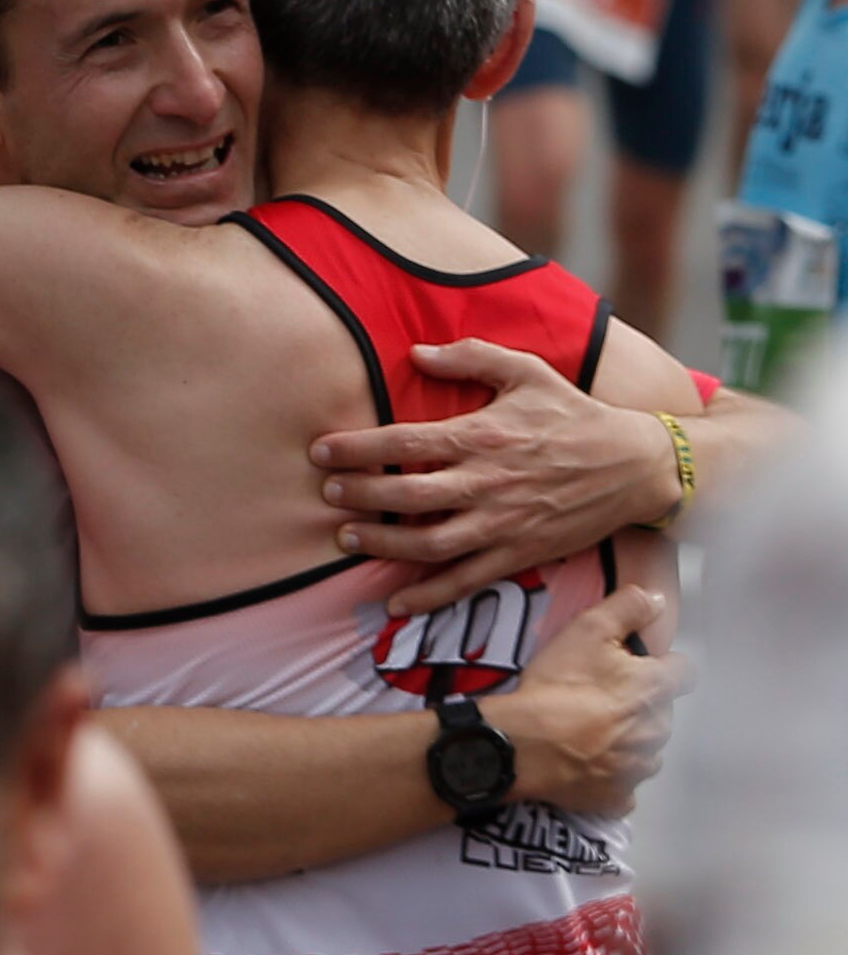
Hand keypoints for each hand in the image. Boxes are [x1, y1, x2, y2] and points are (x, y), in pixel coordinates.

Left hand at [311, 340, 675, 615]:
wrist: (632, 466)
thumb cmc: (573, 413)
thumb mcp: (525, 370)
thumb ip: (469, 357)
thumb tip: (417, 353)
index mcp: (481, 435)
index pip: (403, 442)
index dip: (357, 448)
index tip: (321, 451)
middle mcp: (485, 483)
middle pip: (406, 496)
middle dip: (359, 496)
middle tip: (328, 493)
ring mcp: (501, 525)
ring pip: (427, 544)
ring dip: (381, 545)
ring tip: (346, 537)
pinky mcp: (517, 556)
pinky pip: (464, 582)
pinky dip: (427, 596)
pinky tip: (396, 601)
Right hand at [502, 586, 692, 816]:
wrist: (525, 743)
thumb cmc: (558, 683)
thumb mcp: (588, 628)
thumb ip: (628, 607)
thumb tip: (657, 600)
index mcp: (655, 689)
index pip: (685, 673)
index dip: (664, 664)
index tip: (637, 663)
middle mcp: (657, 731)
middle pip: (662, 711)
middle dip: (640, 702)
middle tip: (600, 692)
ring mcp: (639, 769)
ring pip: (646, 748)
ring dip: (628, 738)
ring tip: (590, 727)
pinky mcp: (618, 798)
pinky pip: (624, 784)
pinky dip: (612, 774)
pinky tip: (587, 761)